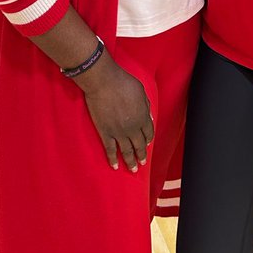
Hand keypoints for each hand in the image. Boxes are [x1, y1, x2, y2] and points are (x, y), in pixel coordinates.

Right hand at [74, 52, 153, 172]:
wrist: (104, 82)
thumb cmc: (123, 82)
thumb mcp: (141, 91)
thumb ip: (146, 105)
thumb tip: (149, 117)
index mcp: (143, 117)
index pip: (149, 133)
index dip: (148, 139)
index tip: (147, 144)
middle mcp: (133, 128)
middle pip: (139, 145)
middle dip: (141, 155)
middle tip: (142, 163)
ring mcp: (119, 132)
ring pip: (126, 151)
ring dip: (130, 162)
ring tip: (133, 170)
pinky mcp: (105, 133)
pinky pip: (110, 150)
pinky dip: (113, 159)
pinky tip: (115, 166)